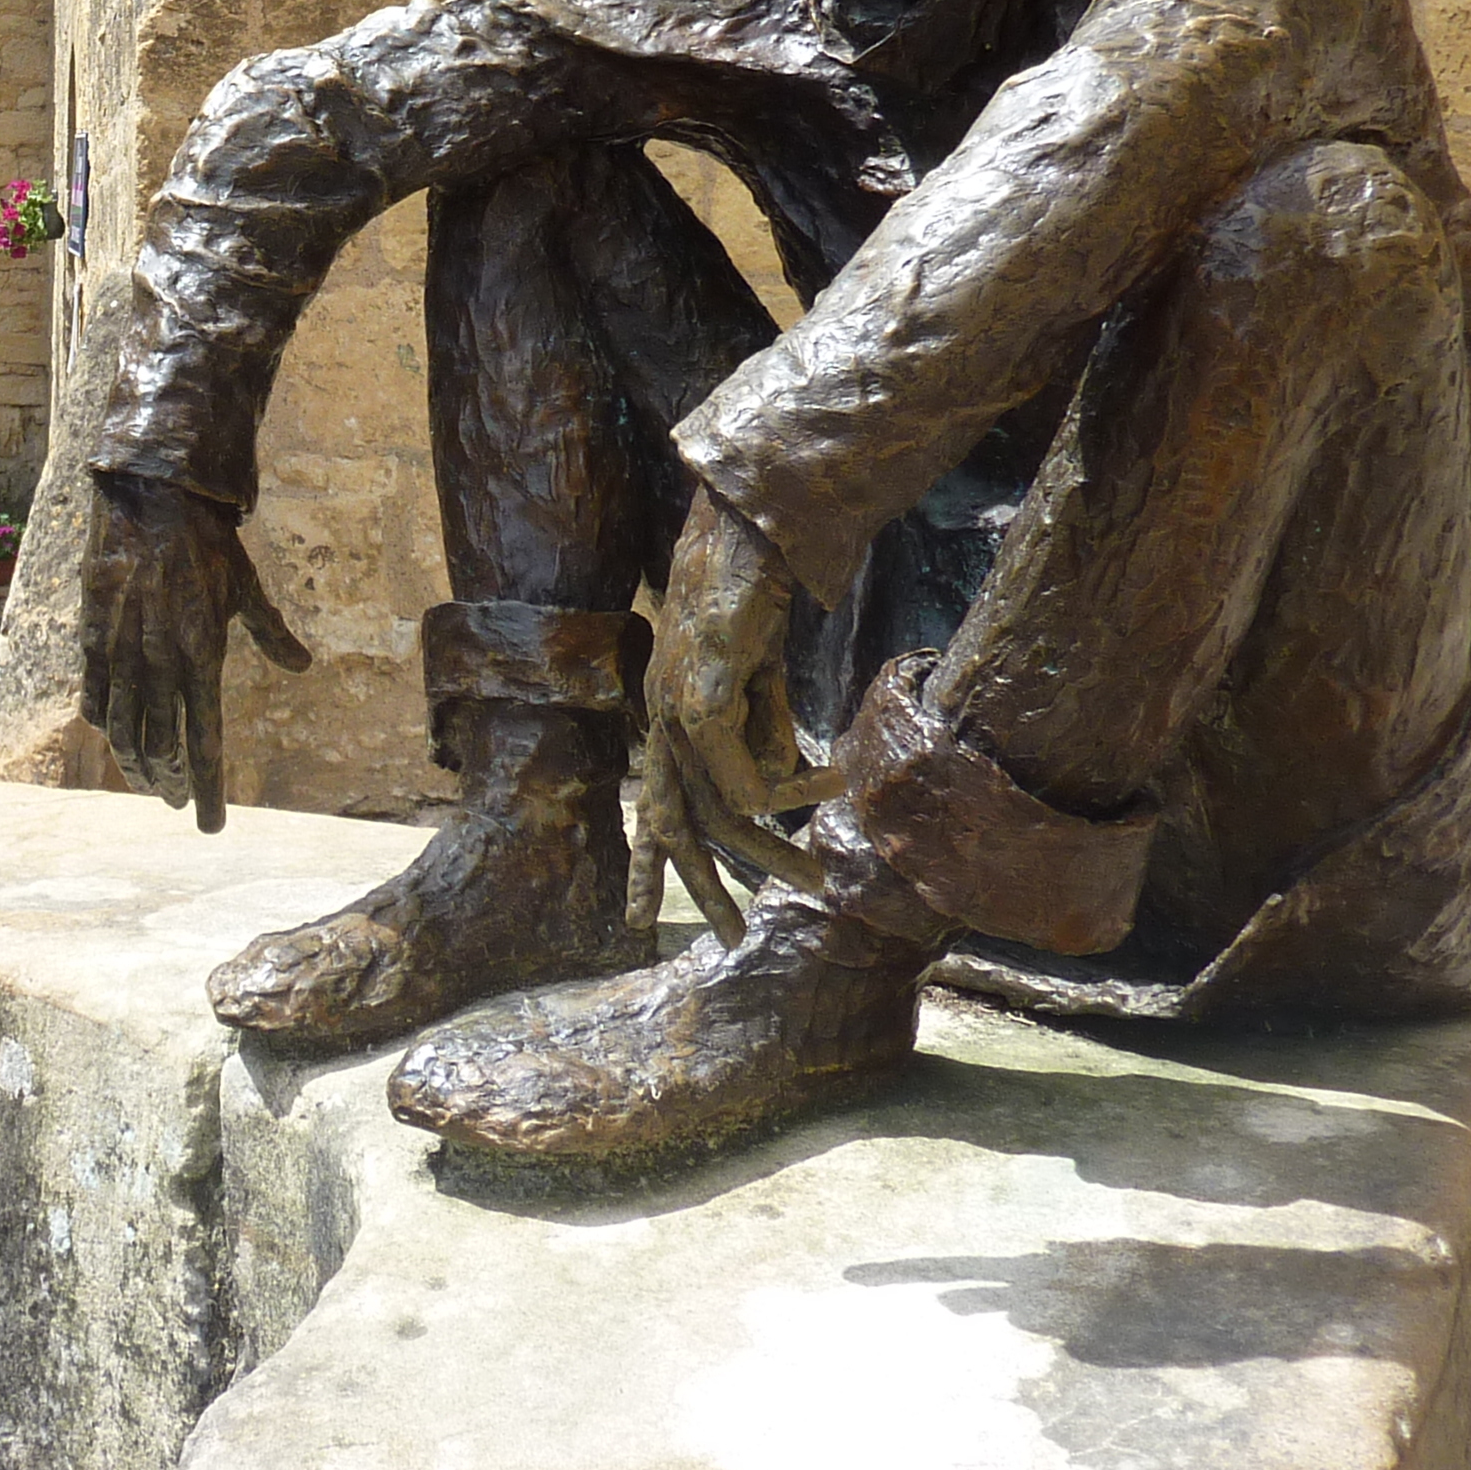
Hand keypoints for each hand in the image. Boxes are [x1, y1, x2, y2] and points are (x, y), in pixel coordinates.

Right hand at [79, 473, 313, 831]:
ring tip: (149, 781)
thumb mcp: (246, 588)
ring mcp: (122, 649)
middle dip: (172, 782)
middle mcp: (161, 661)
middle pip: (161, 745)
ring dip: (136, 762)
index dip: (207, 790)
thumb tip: (303, 666)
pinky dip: (103, 719)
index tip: (210, 826)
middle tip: (179, 801)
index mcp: (203, 655)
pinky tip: (110, 732)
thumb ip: (273, 633)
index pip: (205, 742)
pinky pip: (94, 691)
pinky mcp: (92, 632)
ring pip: (123, 728)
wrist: (152, 493)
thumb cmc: (207, 542)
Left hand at [629, 489, 843, 942]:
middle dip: (702, 888)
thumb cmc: (753, 594)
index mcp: (665, 715)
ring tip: (819, 878)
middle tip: (733, 939)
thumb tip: (786, 783)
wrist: (746, 529)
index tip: (642, 920)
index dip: (646, 865)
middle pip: (674, 826)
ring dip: (773, 849)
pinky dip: (790, 789)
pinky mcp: (703, 690)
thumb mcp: (759, 677)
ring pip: (720, 809)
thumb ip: (762, 728)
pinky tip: (829, 788)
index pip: (655, 806)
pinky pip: (745, 771)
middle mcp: (659, 717)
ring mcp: (674, 704)